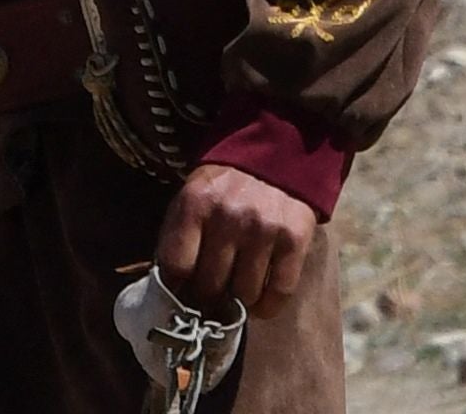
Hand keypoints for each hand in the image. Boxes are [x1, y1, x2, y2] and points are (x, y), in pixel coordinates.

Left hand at [154, 163, 315, 318]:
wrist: (274, 159)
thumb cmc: (223, 187)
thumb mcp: (191, 197)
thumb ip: (179, 235)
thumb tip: (171, 285)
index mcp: (195, 204)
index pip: (176, 264)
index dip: (175, 286)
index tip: (179, 295)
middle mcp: (228, 217)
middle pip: (210, 283)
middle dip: (206, 298)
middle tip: (208, 301)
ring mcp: (263, 230)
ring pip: (244, 293)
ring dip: (237, 304)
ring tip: (234, 298)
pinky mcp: (294, 241)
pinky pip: (280, 291)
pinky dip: (268, 307)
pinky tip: (260, 306)